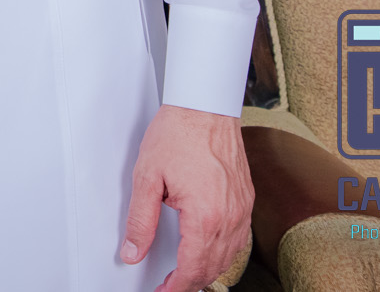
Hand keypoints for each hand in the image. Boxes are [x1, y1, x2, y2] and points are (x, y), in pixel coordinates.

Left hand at [120, 104, 253, 291]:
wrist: (204, 106)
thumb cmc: (178, 134)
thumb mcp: (147, 178)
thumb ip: (141, 221)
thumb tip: (133, 251)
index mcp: (204, 216)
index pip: (192, 268)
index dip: (176, 287)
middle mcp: (229, 216)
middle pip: (213, 267)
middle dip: (191, 282)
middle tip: (169, 287)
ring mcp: (241, 208)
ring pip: (229, 255)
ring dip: (207, 269)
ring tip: (185, 275)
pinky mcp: (246, 199)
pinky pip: (239, 237)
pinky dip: (223, 251)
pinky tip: (209, 251)